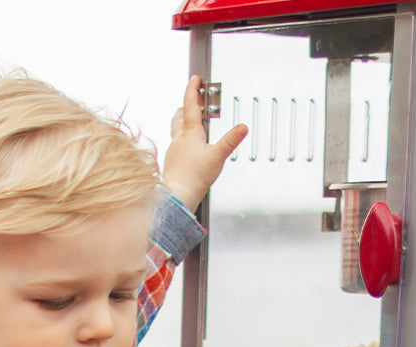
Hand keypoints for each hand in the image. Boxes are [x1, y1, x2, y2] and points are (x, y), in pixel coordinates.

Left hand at [161, 76, 247, 210]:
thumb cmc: (193, 178)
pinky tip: (188, 150)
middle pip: (179, 117)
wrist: (177, 197)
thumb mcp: (217, 157)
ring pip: (176, 131)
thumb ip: (231, 141)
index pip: (190, 105)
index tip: (194, 79)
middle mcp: (178, 141)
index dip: (192, 90)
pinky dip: (182, 142)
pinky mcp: (172, 165)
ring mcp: (174, 152)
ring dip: (182, 123)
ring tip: (191, 123)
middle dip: (186, 107)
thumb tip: (243, 127)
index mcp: (189, 134)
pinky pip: (176, 147)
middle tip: (193, 101)